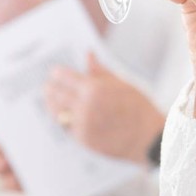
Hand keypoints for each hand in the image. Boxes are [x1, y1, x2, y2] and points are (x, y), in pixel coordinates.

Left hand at [42, 53, 163, 163]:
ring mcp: (83, 125)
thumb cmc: (139, 109)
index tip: (55, 72)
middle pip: (56, 94)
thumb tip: (88, 54)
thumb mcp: (122, 83)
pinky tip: (63, 115)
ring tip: (51, 99)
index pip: (65, 77)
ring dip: (51, 104)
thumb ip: (101, 70)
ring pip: (57, 112)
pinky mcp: (83, 140)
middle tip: (48, 85)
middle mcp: (86, 107)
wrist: (148, 139)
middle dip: (51, 88)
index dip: (58, 73)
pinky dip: (62, 119)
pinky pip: (65, 127)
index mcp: (95, 89)